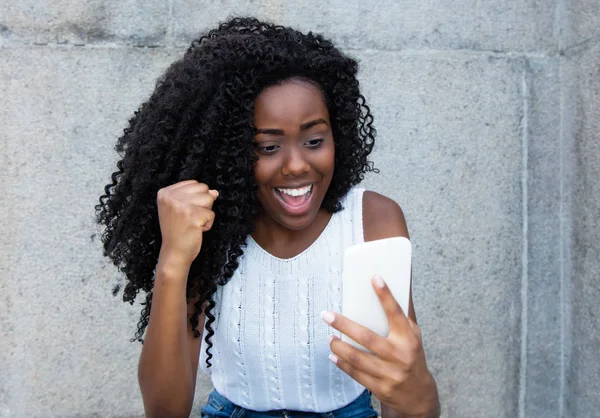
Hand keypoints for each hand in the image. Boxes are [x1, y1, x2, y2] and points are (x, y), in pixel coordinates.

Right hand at [156, 180, 218, 268]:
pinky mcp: (193, 216)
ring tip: (193, 223)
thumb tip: (215, 192)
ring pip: (209, 199)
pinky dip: (208, 224)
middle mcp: (171, 196)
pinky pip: (211, 214)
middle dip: (202, 204)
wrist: (174, 252)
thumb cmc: (178, 231)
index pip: (194, 183)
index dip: (195, 198)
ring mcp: (181, 206)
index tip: (184, 212)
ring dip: (206, 213)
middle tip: (190, 218)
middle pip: (203, 189)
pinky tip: (196, 230)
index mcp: (165, 192)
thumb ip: (195, 196)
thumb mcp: (181, 208)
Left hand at [322, 276, 438, 416]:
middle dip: (344, 325)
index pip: (396, 314)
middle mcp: (399, 355)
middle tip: (327, 315)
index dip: (386, 296)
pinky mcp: (379, 387)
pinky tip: (333, 354)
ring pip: (357, 358)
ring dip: (339, 346)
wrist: (418, 394)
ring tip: (329, 337)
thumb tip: (402, 283)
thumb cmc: (412, 356)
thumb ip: (405, 312)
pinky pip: (356, 374)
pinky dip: (342, 363)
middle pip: (367, 338)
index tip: (374, 278)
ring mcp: (389, 373)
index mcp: (408, 338)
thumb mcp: (414, 335)